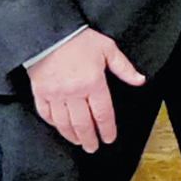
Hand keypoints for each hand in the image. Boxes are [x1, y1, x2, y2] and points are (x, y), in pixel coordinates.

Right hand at [26, 27, 143, 153]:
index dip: (107, 129)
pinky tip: (60, 128)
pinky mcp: (40, 92)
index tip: (109, 138)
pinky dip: (54, 124)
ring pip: (64, 123)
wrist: (49, 32)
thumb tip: (140, 80)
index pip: (103, 114)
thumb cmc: (79, 39)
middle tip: (93, 148)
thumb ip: (124, 68)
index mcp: (93, 83)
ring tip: (79, 142)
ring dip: (72, 136)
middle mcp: (74, 92)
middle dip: (90, 139)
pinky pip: (46, 114)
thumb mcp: (107, 49)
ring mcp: (55, 94)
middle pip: (83, 124)